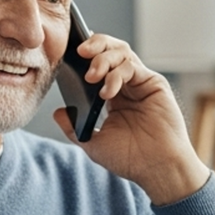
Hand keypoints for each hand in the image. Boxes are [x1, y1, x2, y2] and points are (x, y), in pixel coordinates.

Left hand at [53, 34, 209, 204]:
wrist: (157, 169)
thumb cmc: (130, 159)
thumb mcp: (93, 143)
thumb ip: (74, 127)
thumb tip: (57, 112)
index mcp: (112, 95)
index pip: (97, 64)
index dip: (84, 55)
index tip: (67, 55)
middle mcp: (127, 85)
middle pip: (110, 49)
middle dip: (94, 44)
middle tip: (80, 52)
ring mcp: (140, 83)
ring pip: (121, 53)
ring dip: (103, 59)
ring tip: (91, 77)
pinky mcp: (153, 83)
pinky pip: (132, 67)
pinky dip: (117, 75)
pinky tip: (108, 92)